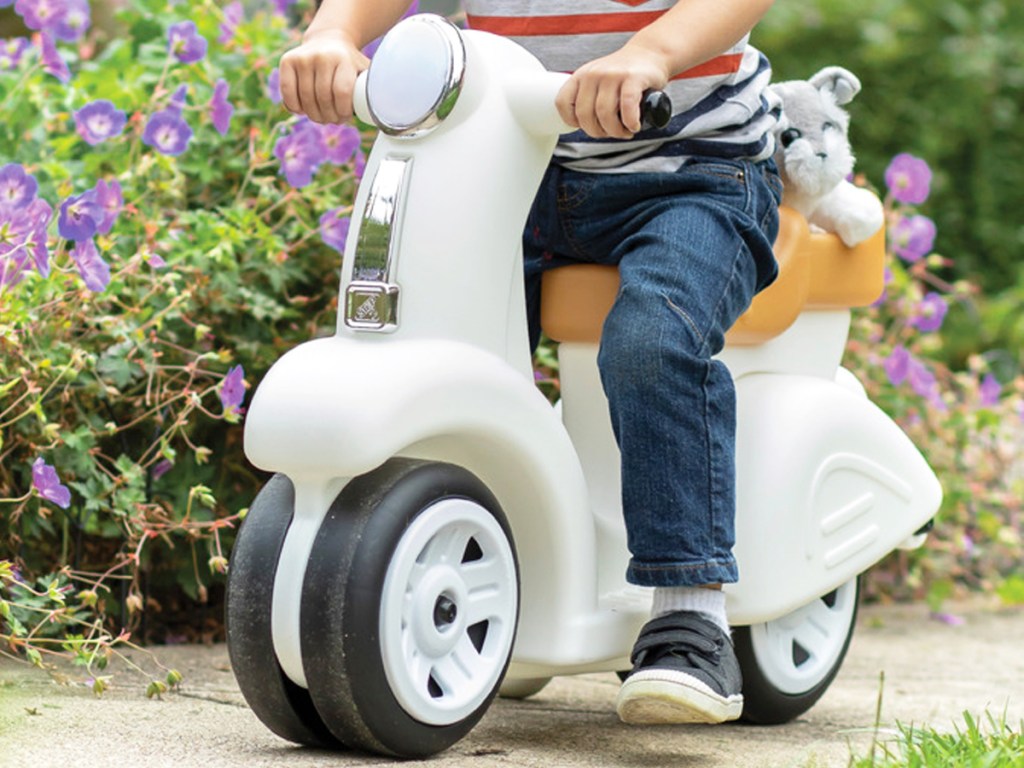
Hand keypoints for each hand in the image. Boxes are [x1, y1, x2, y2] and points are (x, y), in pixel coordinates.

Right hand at [279, 30, 368, 123]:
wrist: (328, 40)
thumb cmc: (350, 63)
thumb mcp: (365, 70)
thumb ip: (376, 87)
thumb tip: (390, 111)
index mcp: (344, 59)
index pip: (342, 93)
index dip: (343, 112)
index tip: (345, 116)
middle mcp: (322, 56)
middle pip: (323, 99)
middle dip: (329, 117)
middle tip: (334, 119)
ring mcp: (303, 57)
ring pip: (306, 100)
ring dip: (314, 116)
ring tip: (322, 117)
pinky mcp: (287, 61)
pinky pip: (288, 94)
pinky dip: (295, 108)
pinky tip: (304, 110)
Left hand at [555, 44, 669, 138]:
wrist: (650, 52)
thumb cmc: (623, 75)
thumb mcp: (597, 81)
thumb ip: (586, 98)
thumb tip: (582, 126)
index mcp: (581, 76)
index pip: (563, 103)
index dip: (572, 121)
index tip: (587, 125)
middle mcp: (594, 74)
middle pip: (585, 114)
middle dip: (597, 132)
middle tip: (611, 133)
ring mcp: (613, 74)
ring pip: (604, 114)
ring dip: (615, 131)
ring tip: (625, 131)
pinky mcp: (633, 77)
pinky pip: (627, 106)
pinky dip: (630, 122)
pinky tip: (634, 125)